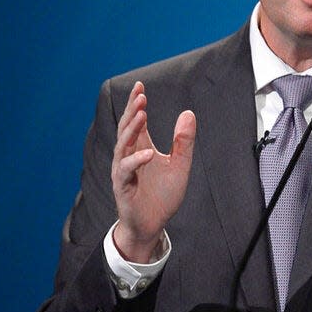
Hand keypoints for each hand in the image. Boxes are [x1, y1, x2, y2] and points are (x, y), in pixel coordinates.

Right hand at [111, 81, 195, 261]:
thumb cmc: (162, 196)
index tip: (141, 87)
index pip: (136, 121)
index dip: (137, 105)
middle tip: (140, 95)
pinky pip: (126, 170)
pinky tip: (148, 153)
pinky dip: (135, 161)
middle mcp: (129, 156)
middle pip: (126, 128)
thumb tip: (188, 113)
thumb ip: (184, 142)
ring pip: (123, 145)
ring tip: (141, 114)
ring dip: (131, 129)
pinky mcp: (123, 187)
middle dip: (131, 111)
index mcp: (141, 147)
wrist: (152, 224)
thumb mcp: (180, 165)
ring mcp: (123, 170)